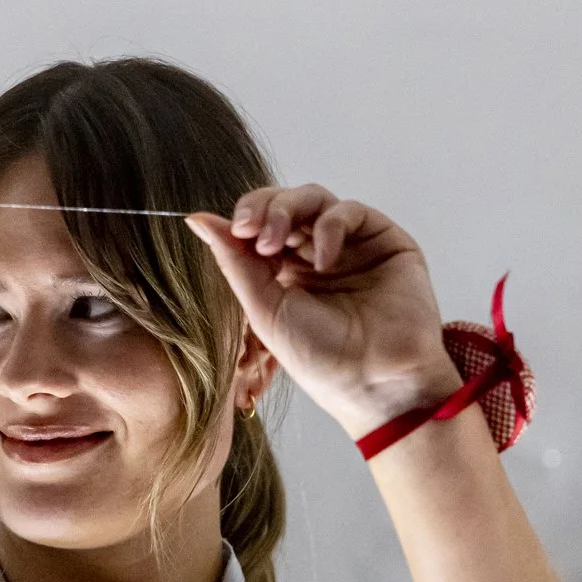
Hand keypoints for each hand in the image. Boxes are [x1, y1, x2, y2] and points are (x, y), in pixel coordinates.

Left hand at [187, 185, 461, 439]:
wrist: (375, 382)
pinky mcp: (383, 240)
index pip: (260, 224)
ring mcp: (350, 245)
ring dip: (288, 210)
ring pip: (314, 199)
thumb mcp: (264, 309)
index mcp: (285, 272)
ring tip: (276, 244)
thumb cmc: (322, 360)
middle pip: (284, 204)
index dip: (245, 217)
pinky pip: (350, 212)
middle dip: (263, 210)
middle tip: (250, 232)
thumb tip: (198, 220)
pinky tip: (322, 260)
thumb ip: (234, 261)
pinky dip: (330, 227)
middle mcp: (316, 254)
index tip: (234, 230)